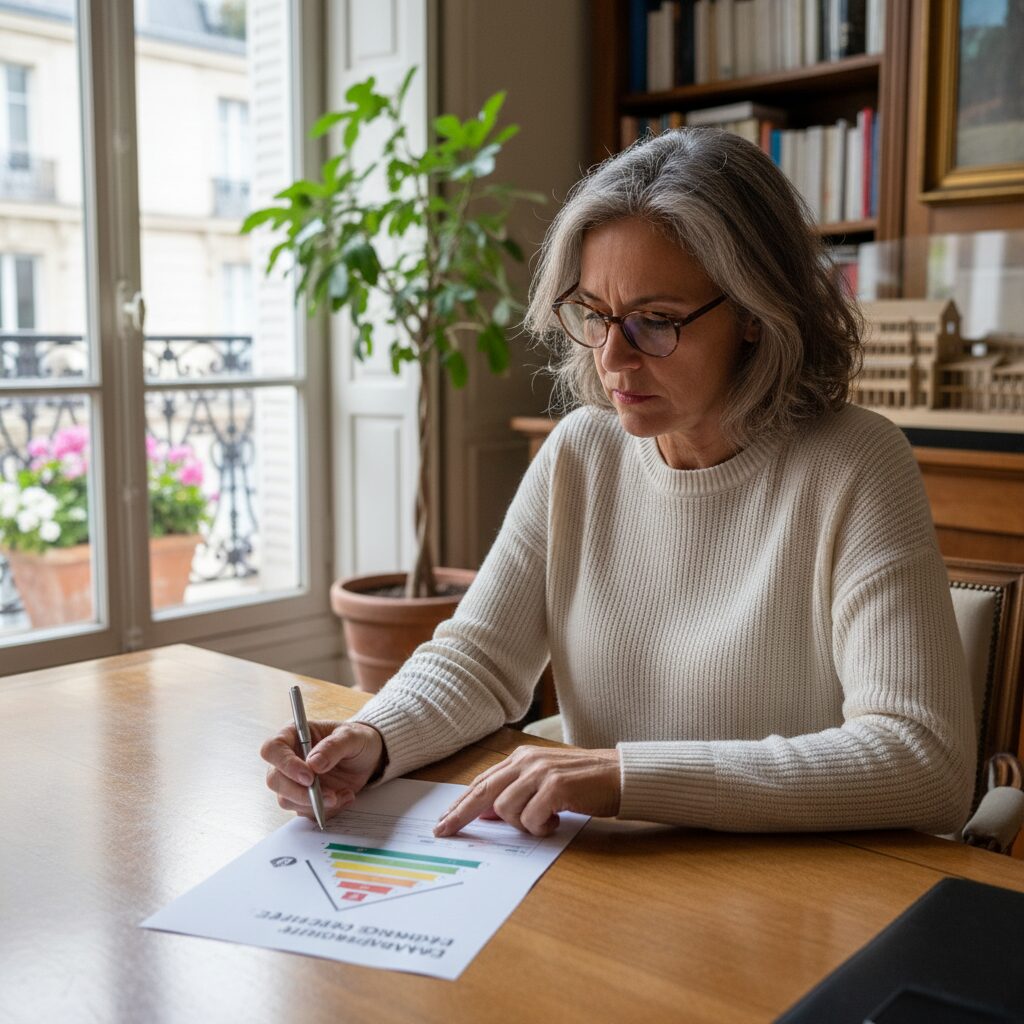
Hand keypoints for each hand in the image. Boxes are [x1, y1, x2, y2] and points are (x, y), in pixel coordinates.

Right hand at [261, 720, 384, 821]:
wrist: (367, 758)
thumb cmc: (356, 739)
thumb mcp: (352, 736)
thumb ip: (333, 746)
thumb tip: (313, 764)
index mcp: (293, 735)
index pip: (272, 749)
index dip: (285, 764)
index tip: (308, 776)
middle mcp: (288, 759)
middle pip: (274, 780)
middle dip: (300, 792)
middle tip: (329, 795)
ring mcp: (293, 781)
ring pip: (287, 800)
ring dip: (316, 803)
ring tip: (344, 793)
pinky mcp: (303, 799)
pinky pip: (305, 811)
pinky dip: (326, 810)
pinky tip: (345, 797)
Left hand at [434, 745, 620, 837]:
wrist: (620, 776)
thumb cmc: (585, 783)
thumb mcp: (545, 784)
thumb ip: (517, 793)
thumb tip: (487, 815)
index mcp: (522, 758)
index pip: (483, 782)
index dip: (460, 803)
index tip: (443, 821)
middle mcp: (528, 761)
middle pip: (483, 792)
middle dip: (461, 814)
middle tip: (444, 832)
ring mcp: (541, 773)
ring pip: (507, 810)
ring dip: (523, 825)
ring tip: (546, 821)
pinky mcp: (556, 787)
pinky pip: (531, 819)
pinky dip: (541, 828)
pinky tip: (557, 821)